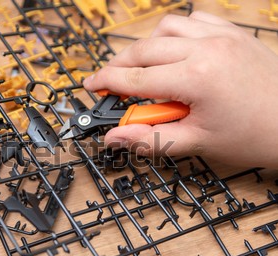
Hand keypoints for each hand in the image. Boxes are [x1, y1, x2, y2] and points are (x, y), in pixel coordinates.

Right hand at [83, 11, 277, 168]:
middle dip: (120, 65)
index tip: (92, 86)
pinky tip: (175, 54)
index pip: (135, 77)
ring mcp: (222, 35)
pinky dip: (175, 34)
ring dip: (147, 47)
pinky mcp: (233, 32)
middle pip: (144, 49)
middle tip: (112, 84)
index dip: (107, 82)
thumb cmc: (254, 136)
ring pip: (166, 28)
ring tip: (145, 71)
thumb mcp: (197, 143)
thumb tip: (115, 136)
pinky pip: (193, 20)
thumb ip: (149, 138)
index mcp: (197, 77)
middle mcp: (207, 48)